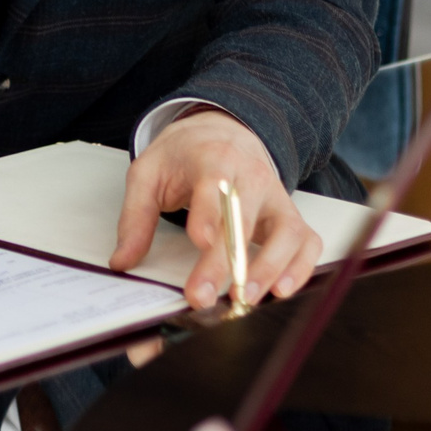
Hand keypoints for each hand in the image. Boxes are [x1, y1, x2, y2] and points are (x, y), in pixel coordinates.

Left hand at [110, 110, 320, 309]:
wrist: (221, 131)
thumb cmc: (185, 155)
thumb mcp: (148, 172)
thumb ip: (135, 216)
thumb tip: (123, 260)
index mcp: (214, 158)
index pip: (215, 183)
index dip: (210, 212)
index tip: (199, 240)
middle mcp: (252, 177)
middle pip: (246, 217)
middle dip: (227, 260)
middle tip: (202, 294)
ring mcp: (276, 197)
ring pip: (287, 231)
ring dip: (270, 268)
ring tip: (246, 298)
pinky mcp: (289, 216)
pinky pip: (307, 242)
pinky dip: (302, 267)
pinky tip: (282, 290)